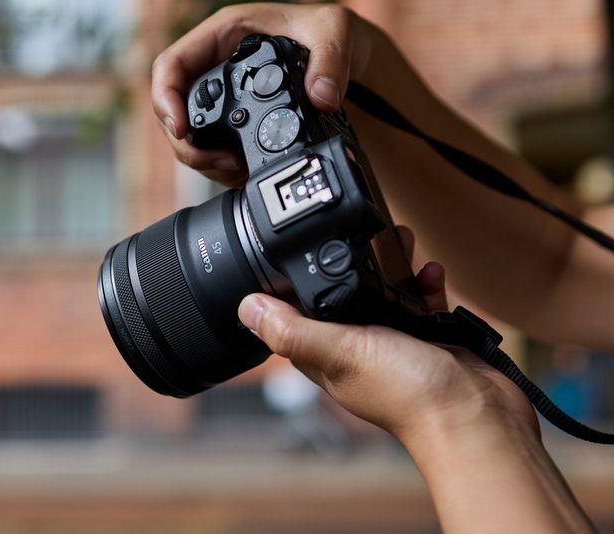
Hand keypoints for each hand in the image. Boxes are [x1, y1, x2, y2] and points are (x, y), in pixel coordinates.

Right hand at [152, 3, 373, 185]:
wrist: (349, 63)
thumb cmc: (331, 32)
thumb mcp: (334, 30)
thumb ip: (330, 60)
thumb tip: (321, 96)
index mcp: (223, 36)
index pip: (172, 65)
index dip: (166, 98)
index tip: (180, 128)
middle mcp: (216, 69)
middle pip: (175, 111)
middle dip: (188, 144)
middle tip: (220, 162)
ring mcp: (225, 101)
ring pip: (192, 138)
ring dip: (207, 162)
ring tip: (238, 169)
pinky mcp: (236, 127)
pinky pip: (216, 152)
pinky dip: (226, 170)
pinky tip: (247, 173)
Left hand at [237, 227, 537, 446]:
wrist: (474, 415)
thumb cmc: (407, 393)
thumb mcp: (341, 351)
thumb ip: (293, 330)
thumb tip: (246, 308)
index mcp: (326, 355)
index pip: (294, 315)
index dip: (291, 284)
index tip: (295, 249)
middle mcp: (356, 350)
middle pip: (342, 295)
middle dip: (349, 262)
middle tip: (362, 233)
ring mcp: (393, 344)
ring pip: (383, 292)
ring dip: (391, 265)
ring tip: (401, 239)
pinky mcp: (426, 338)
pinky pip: (420, 300)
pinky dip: (424, 283)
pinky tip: (431, 272)